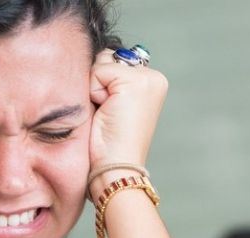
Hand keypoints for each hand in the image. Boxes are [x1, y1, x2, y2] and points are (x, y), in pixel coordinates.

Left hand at [88, 49, 167, 184]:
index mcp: (151, 82)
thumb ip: (109, 79)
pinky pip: (98, 71)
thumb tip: (98, 57)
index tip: (111, 113)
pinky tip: (106, 112)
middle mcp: (154, 77)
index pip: (112, 62)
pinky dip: (94, 93)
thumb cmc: (109, 143)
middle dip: (98, 85)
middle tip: (108, 114)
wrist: (116, 168)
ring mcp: (148, 78)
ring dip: (95, 88)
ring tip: (107, 113)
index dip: (100, 86)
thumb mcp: (111, 104)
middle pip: (106, 58)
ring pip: (101, 63)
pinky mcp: (137, 81)